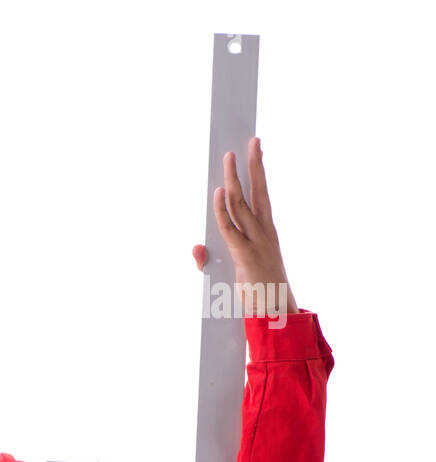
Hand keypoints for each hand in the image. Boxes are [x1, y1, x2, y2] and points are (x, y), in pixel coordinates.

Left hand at [190, 136, 297, 316]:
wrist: (275, 313)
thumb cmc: (257, 291)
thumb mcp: (234, 270)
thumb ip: (210, 257)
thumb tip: (195, 247)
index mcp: (267, 230)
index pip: (263, 193)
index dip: (259, 170)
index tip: (256, 149)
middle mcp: (265, 230)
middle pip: (257, 190)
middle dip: (253, 164)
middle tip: (251, 141)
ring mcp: (257, 241)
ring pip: (241, 203)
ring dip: (232, 179)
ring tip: (228, 158)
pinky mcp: (245, 254)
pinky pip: (230, 228)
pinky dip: (222, 210)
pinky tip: (217, 193)